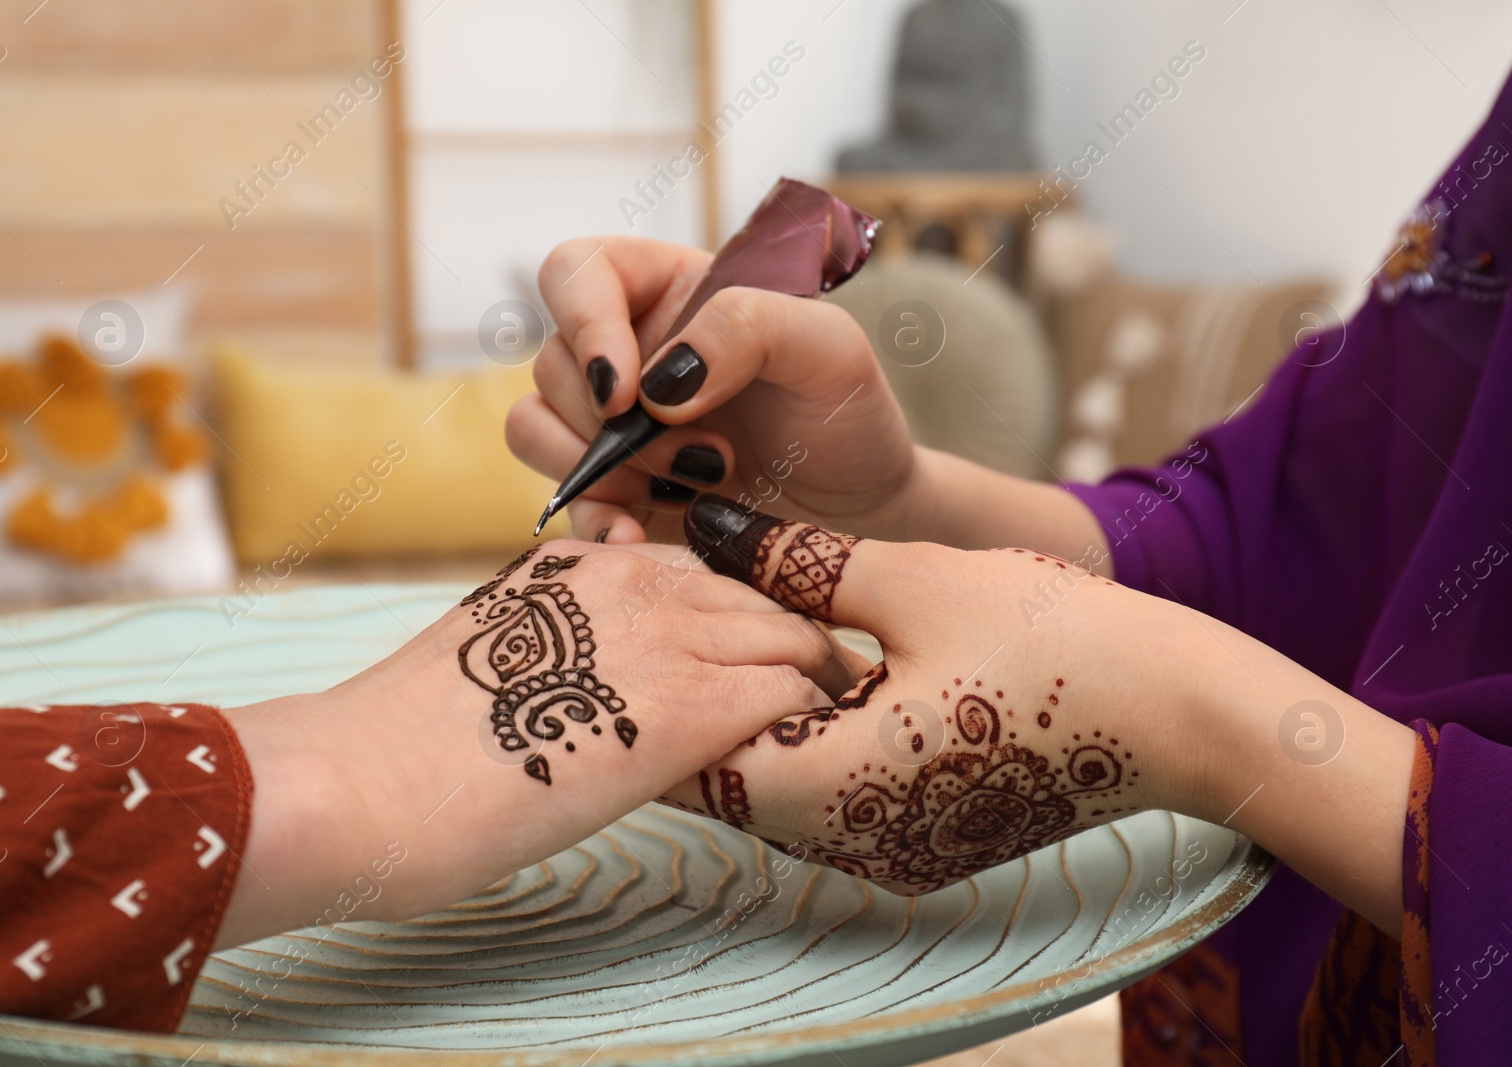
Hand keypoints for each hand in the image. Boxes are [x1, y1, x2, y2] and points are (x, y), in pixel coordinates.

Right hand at [217, 540, 863, 944]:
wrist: (356, 779)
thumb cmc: (396, 743)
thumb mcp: (483, 657)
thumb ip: (554, 641)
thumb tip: (591, 658)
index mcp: (577, 563)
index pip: (699, 573)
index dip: (745, 618)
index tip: (772, 657)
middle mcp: (627, 579)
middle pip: (757, 595)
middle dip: (801, 641)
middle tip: (836, 689)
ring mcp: (662, 635)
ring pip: (790, 636)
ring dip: (823, 680)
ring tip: (849, 723)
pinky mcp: (687, 706)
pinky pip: (791, 693)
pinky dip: (817, 718)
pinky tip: (825, 753)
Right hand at [504, 236, 921, 544]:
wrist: (861, 512)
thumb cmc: (846, 414)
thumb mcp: (827, 348)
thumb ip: (746, 327)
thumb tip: (655, 384)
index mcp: (666, 291)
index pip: (576, 272)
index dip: (583, 324)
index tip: (627, 389)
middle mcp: (625, 351)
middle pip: (551, 362)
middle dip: (618, 420)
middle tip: (708, 455)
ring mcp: (611, 426)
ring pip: (533, 427)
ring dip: (602, 466)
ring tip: (695, 488)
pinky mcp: (613, 493)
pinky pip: (563, 500)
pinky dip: (594, 521)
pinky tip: (642, 538)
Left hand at [661, 495, 1208, 894]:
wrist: (1181, 712)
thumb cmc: (1054, 642)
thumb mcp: (910, 580)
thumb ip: (792, 562)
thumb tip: (706, 530)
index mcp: (831, 791)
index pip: (694, 760)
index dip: (672, 683)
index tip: (666, 615)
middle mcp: (851, 846)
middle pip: (735, 777)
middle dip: (718, 693)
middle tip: (705, 609)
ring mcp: (894, 854)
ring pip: (787, 786)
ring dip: (772, 712)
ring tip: (767, 626)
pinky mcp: (930, 841)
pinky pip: (842, 796)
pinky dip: (823, 735)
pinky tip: (839, 668)